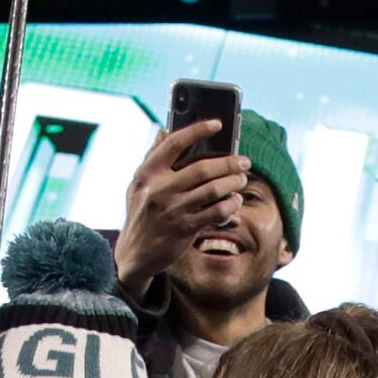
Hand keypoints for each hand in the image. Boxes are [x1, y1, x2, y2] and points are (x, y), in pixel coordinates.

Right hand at [112, 122, 254, 299]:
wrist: (135, 254)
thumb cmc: (141, 214)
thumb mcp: (139, 184)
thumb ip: (153, 157)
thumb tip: (165, 130)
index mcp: (148, 173)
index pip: (174, 143)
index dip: (197, 130)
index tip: (217, 124)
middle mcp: (159, 190)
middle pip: (202, 168)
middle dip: (228, 163)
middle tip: (243, 161)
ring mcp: (172, 210)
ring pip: (212, 190)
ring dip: (233, 183)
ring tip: (242, 179)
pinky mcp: (184, 229)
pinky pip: (215, 212)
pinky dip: (230, 205)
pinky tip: (236, 200)